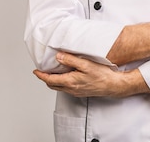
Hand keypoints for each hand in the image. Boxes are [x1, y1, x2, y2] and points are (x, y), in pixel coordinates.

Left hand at [33, 52, 148, 97]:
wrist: (113, 85)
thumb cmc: (102, 75)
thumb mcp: (86, 64)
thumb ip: (71, 60)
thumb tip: (58, 57)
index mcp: (70, 82)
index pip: (50, 79)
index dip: (41, 75)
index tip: (36, 71)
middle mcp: (71, 89)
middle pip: (53, 85)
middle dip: (46, 78)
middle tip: (43, 71)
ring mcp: (76, 91)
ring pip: (59, 87)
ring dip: (54, 80)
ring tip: (53, 72)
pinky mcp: (81, 92)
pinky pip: (67, 88)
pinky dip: (62, 82)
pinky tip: (67, 76)